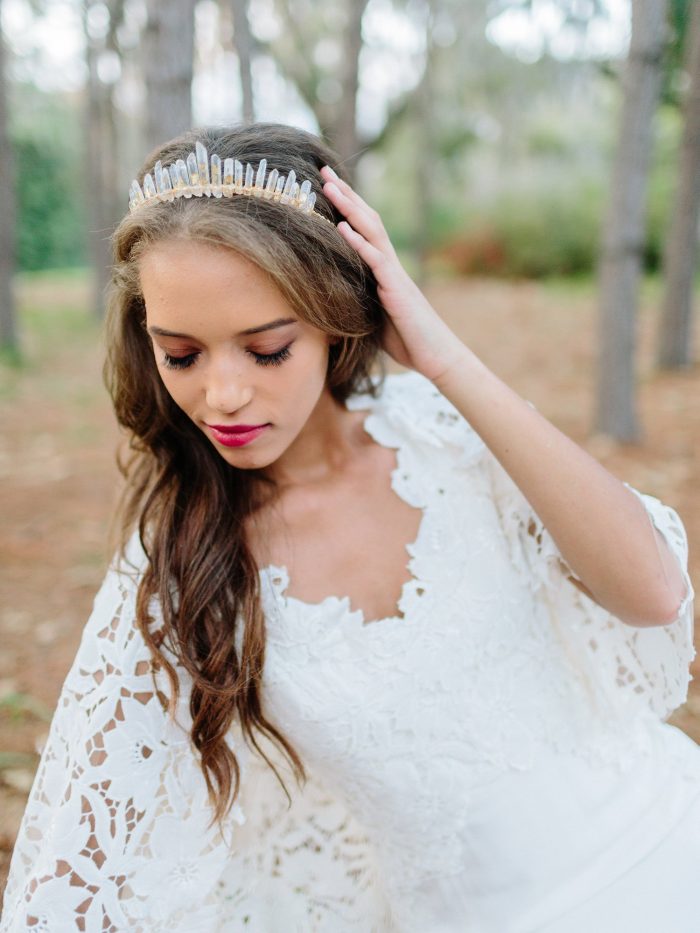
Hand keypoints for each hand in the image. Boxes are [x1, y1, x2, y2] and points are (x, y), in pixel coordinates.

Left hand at [320, 166, 465, 383]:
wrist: (436, 356)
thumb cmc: (407, 341)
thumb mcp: (374, 318)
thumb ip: (358, 302)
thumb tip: (331, 302)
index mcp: (383, 270)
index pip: (363, 230)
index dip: (346, 208)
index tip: (325, 186)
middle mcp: (390, 265)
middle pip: (366, 221)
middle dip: (345, 195)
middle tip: (323, 171)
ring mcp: (394, 274)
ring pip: (371, 232)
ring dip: (349, 208)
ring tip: (329, 187)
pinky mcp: (397, 289)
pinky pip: (375, 261)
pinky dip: (358, 243)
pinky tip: (342, 228)